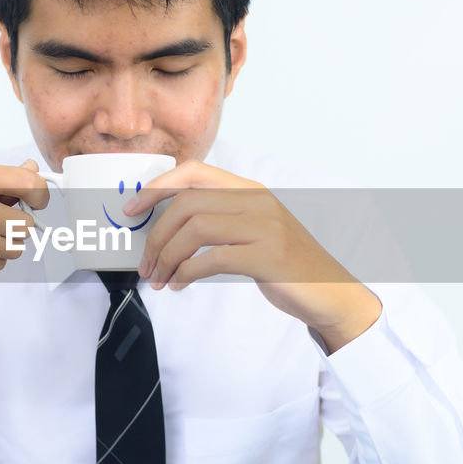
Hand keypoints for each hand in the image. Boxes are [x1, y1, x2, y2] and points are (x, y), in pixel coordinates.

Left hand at [127, 160, 381, 353]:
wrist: (329, 292)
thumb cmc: (285, 264)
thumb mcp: (255, 230)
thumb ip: (221, 220)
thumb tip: (167, 230)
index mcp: (251, 189)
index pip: (195, 171)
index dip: (158, 186)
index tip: (133, 208)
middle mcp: (258, 201)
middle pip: (187, 204)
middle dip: (157, 235)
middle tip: (145, 263)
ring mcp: (265, 227)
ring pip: (195, 230)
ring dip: (167, 257)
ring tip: (160, 278)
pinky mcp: (267, 256)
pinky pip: (211, 259)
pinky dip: (187, 272)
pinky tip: (180, 284)